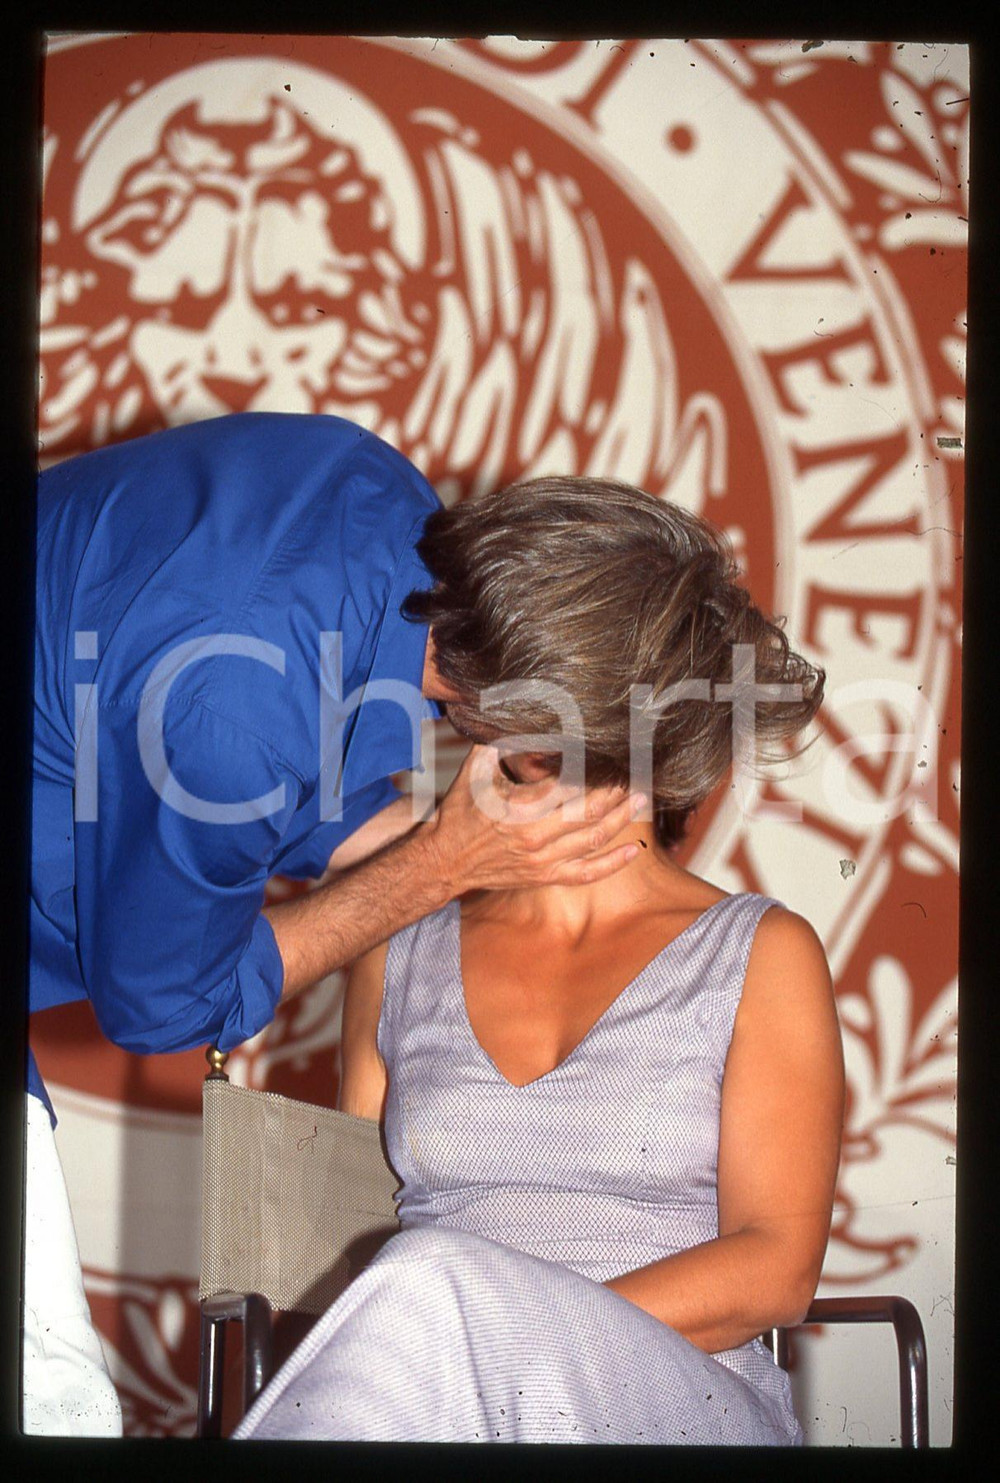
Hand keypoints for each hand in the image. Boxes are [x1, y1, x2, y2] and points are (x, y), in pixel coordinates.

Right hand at [423, 744, 645, 892]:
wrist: (445, 860)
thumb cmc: (461, 811)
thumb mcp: (476, 769)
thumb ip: (502, 741)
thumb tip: (524, 712)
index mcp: (521, 806)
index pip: (571, 784)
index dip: (596, 771)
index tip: (614, 756)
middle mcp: (536, 835)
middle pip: (590, 811)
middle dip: (617, 791)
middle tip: (636, 773)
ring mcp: (543, 860)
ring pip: (594, 838)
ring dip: (622, 818)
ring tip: (641, 799)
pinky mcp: (545, 876)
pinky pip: (587, 874)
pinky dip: (613, 863)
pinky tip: (633, 850)